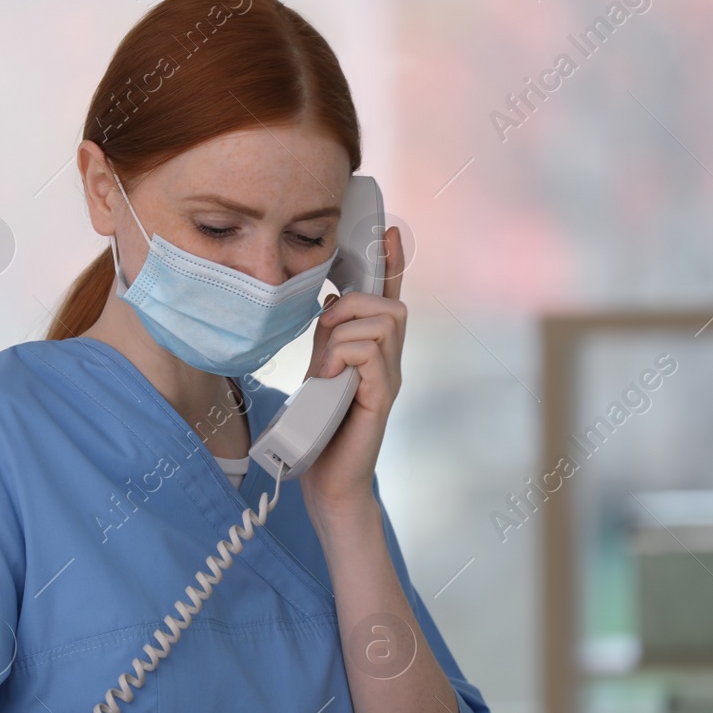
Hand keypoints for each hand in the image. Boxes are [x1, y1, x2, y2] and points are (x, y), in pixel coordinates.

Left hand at [299, 226, 406, 518]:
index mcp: (376, 353)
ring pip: (383, 324)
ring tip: (326, 362)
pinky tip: (331, 376)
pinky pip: (371, 354)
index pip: (390, 299)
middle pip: (392, 305)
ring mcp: (389, 380)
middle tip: (326, 327)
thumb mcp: (321, 372)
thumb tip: (333, 301)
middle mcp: (390, 363)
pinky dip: (345, 355)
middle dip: (356, 304)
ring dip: (346, 333)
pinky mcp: (382, 399)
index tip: (388, 231)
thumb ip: (329, 339)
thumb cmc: (323, 429)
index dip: (392, 264)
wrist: (327, 481)